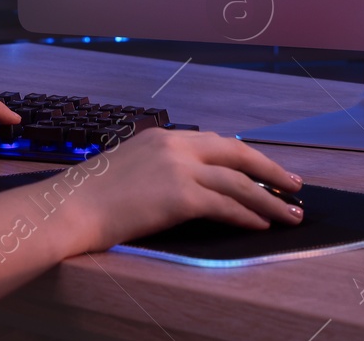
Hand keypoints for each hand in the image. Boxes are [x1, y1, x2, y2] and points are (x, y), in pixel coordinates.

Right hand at [61, 128, 304, 253]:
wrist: (69, 208)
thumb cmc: (90, 196)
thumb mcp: (129, 168)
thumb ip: (160, 170)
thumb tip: (187, 188)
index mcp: (162, 137)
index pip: (216, 143)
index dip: (246, 158)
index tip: (265, 170)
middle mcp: (174, 145)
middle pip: (237, 153)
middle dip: (270, 171)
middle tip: (295, 186)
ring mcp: (178, 168)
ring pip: (238, 183)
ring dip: (269, 200)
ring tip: (290, 215)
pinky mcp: (179, 195)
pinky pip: (226, 206)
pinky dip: (248, 216)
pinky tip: (262, 226)